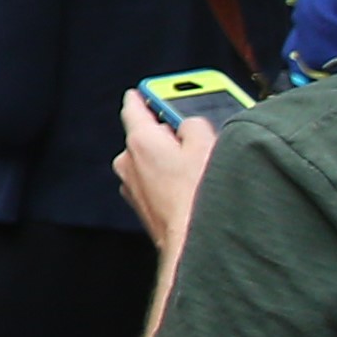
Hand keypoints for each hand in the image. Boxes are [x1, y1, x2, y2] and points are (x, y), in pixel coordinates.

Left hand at [119, 92, 223, 252]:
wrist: (194, 246)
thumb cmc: (200, 197)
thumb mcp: (208, 146)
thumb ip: (195, 125)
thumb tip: (190, 126)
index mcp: (140, 141)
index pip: (135, 108)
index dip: (144, 96)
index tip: (145, 91)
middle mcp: (128, 162)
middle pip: (148, 136)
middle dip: (170, 133)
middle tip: (194, 133)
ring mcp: (133, 186)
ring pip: (153, 161)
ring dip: (172, 159)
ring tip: (203, 167)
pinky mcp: (143, 206)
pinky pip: (156, 182)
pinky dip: (170, 179)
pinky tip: (194, 188)